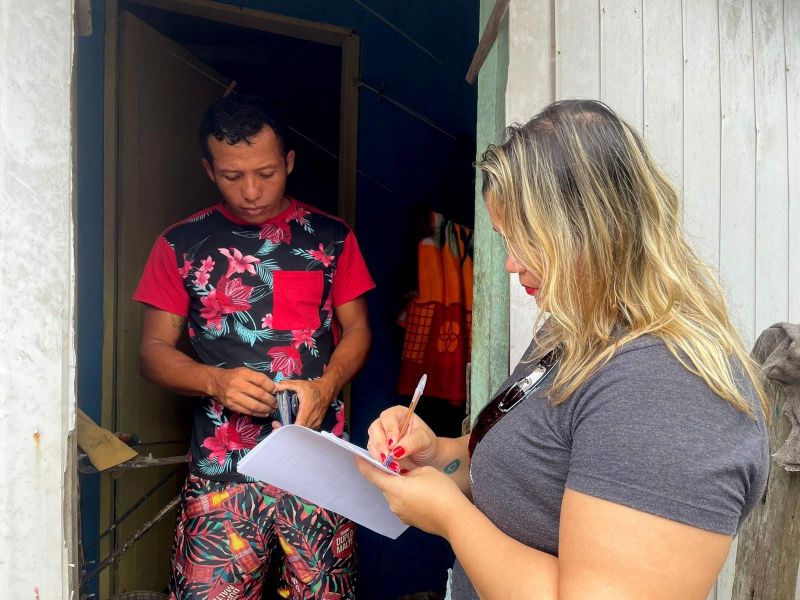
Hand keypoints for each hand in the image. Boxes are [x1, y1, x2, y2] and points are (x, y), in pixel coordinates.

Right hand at [209, 367, 275, 416]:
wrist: (217, 382)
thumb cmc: (235, 376)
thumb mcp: (246, 372)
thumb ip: (260, 378)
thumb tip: (275, 388)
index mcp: (243, 374)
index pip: (261, 380)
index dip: (271, 387)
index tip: (276, 391)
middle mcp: (237, 385)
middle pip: (259, 394)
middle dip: (270, 400)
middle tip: (275, 402)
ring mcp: (234, 397)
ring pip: (254, 405)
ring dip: (266, 409)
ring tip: (272, 409)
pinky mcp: (231, 406)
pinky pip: (248, 412)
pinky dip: (258, 414)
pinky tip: (264, 413)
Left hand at [275, 379, 332, 429]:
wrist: (327, 390)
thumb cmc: (313, 388)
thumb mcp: (300, 384)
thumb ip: (286, 385)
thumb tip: (274, 386)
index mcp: (307, 410)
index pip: (297, 425)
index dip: (286, 428)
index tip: (276, 424)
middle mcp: (312, 419)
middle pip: (298, 432)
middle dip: (285, 431)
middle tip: (276, 426)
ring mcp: (315, 423)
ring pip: (302, 433)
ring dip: (292, 432)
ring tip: (282, 426)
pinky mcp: (317, 425)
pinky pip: (306, 431)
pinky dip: (298, 431)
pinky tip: (291, 426)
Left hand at [355, 458, 471, 537]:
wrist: (455, 519)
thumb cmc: (441, 491)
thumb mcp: (425, 471)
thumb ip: (408, 470)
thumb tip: (404, 476)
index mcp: (394, 488)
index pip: (372, 474)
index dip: (363, 464)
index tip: (357, 456)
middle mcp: (392, 503)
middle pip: (385, 485)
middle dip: (390, 475)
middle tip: (402, 466)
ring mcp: (400, 514)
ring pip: (394, 495)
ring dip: (400, 487)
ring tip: (418, 482)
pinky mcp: (409, 521)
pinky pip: (402, 504)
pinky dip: (407, 497)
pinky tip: (422, 496)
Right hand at [366, 406, 437, 471]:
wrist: (426, 455)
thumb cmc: (426, 442)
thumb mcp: (424, 439)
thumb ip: (412, 442)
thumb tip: (397, 450)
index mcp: (399, 413)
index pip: (388, 417)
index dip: (389, 430)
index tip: (393, 444)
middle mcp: (387, 423)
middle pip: (375, 428)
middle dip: (380, 444)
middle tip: (388, 456)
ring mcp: (381, 435)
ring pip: (372, 441)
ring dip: (379, 453)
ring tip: (390, 463)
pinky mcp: (378, 448)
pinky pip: (373, 452)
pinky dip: (378, 459)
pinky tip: (388, 465)